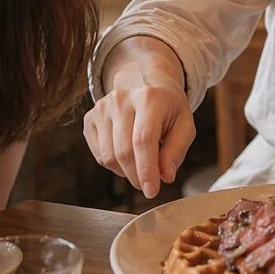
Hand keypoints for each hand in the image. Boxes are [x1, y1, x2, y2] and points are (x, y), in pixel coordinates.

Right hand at [82, 37, 195, 198]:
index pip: (143, 140)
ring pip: (109, 157)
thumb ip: (177, 150)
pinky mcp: (90, 118)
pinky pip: (99, 155)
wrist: (144, 82)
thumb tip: (165, 176)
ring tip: (141, 163)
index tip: (152, 191)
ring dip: (126, 171)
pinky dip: (114, 165)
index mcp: (149, 98)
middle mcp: (121, 100)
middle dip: (137, 176)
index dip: (146, 170)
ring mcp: (102, 108)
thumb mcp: (184, 124)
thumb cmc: (167, 107)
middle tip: (149, 184)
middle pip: (123, 152)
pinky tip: (127, 154)